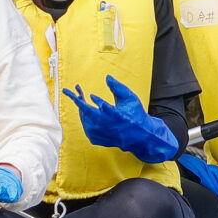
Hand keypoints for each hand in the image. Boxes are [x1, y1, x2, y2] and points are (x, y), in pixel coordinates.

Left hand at [64, 75, 180, 163]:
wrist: (140, 136)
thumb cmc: (135, 116)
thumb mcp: (130, 99)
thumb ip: (118, 87)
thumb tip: (107, 77)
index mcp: (113, 115)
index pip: (91, 106)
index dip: (81, 98)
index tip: (77, 89)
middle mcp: (104, 126)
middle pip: (84, 112)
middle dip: (78, 99)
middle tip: (76, 90)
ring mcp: (99, 134)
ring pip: (83, 119)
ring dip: (82, 108)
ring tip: (81, 98)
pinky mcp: (96, 139)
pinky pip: (85, 127)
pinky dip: (85, 118)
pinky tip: (87, 112)